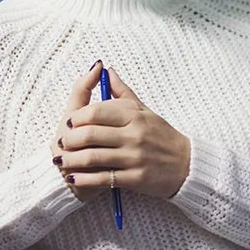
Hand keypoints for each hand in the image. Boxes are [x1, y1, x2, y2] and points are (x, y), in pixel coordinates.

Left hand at [55, 67, 190, 198]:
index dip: (77, 117)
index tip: (68, 122)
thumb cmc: (162, 135)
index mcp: (134, 115)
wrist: (187, 165)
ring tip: (62, 160)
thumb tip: (105, 69)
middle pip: (90, 133)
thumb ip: (122, 92)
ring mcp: (135, 157)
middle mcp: (134, 134)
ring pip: (93, 156)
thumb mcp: (144, 109)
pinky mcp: (136, 178)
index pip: (97, 111)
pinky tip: (74, 178)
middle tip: (61, 142)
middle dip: (70, 139)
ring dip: (72, 160)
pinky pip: (103, 178)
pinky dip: (84, 179)